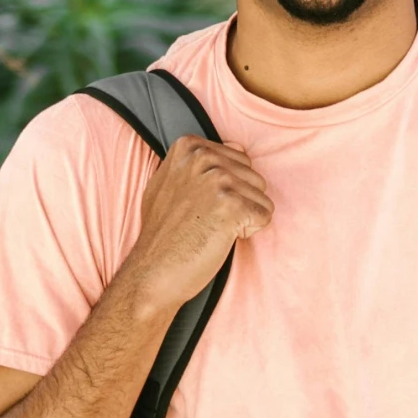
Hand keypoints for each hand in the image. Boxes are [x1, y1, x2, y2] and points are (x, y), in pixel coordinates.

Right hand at [126, 136, 272, 315]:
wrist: (152, 271)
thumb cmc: (162, 233)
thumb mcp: (169, 183)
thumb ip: (199, 162)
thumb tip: (235, 146)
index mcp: (189, 146)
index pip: (240, 161)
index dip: (227, 190)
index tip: (199, 206)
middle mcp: (203, 157)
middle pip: (254, 177)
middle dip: (239, 203)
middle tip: (205, 220)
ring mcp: (218, 179)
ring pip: (262, 197)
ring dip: (243, 219)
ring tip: (210, 229)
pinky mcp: (232, 205)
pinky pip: (265, 216)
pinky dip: (248, 232)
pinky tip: (219, 238)